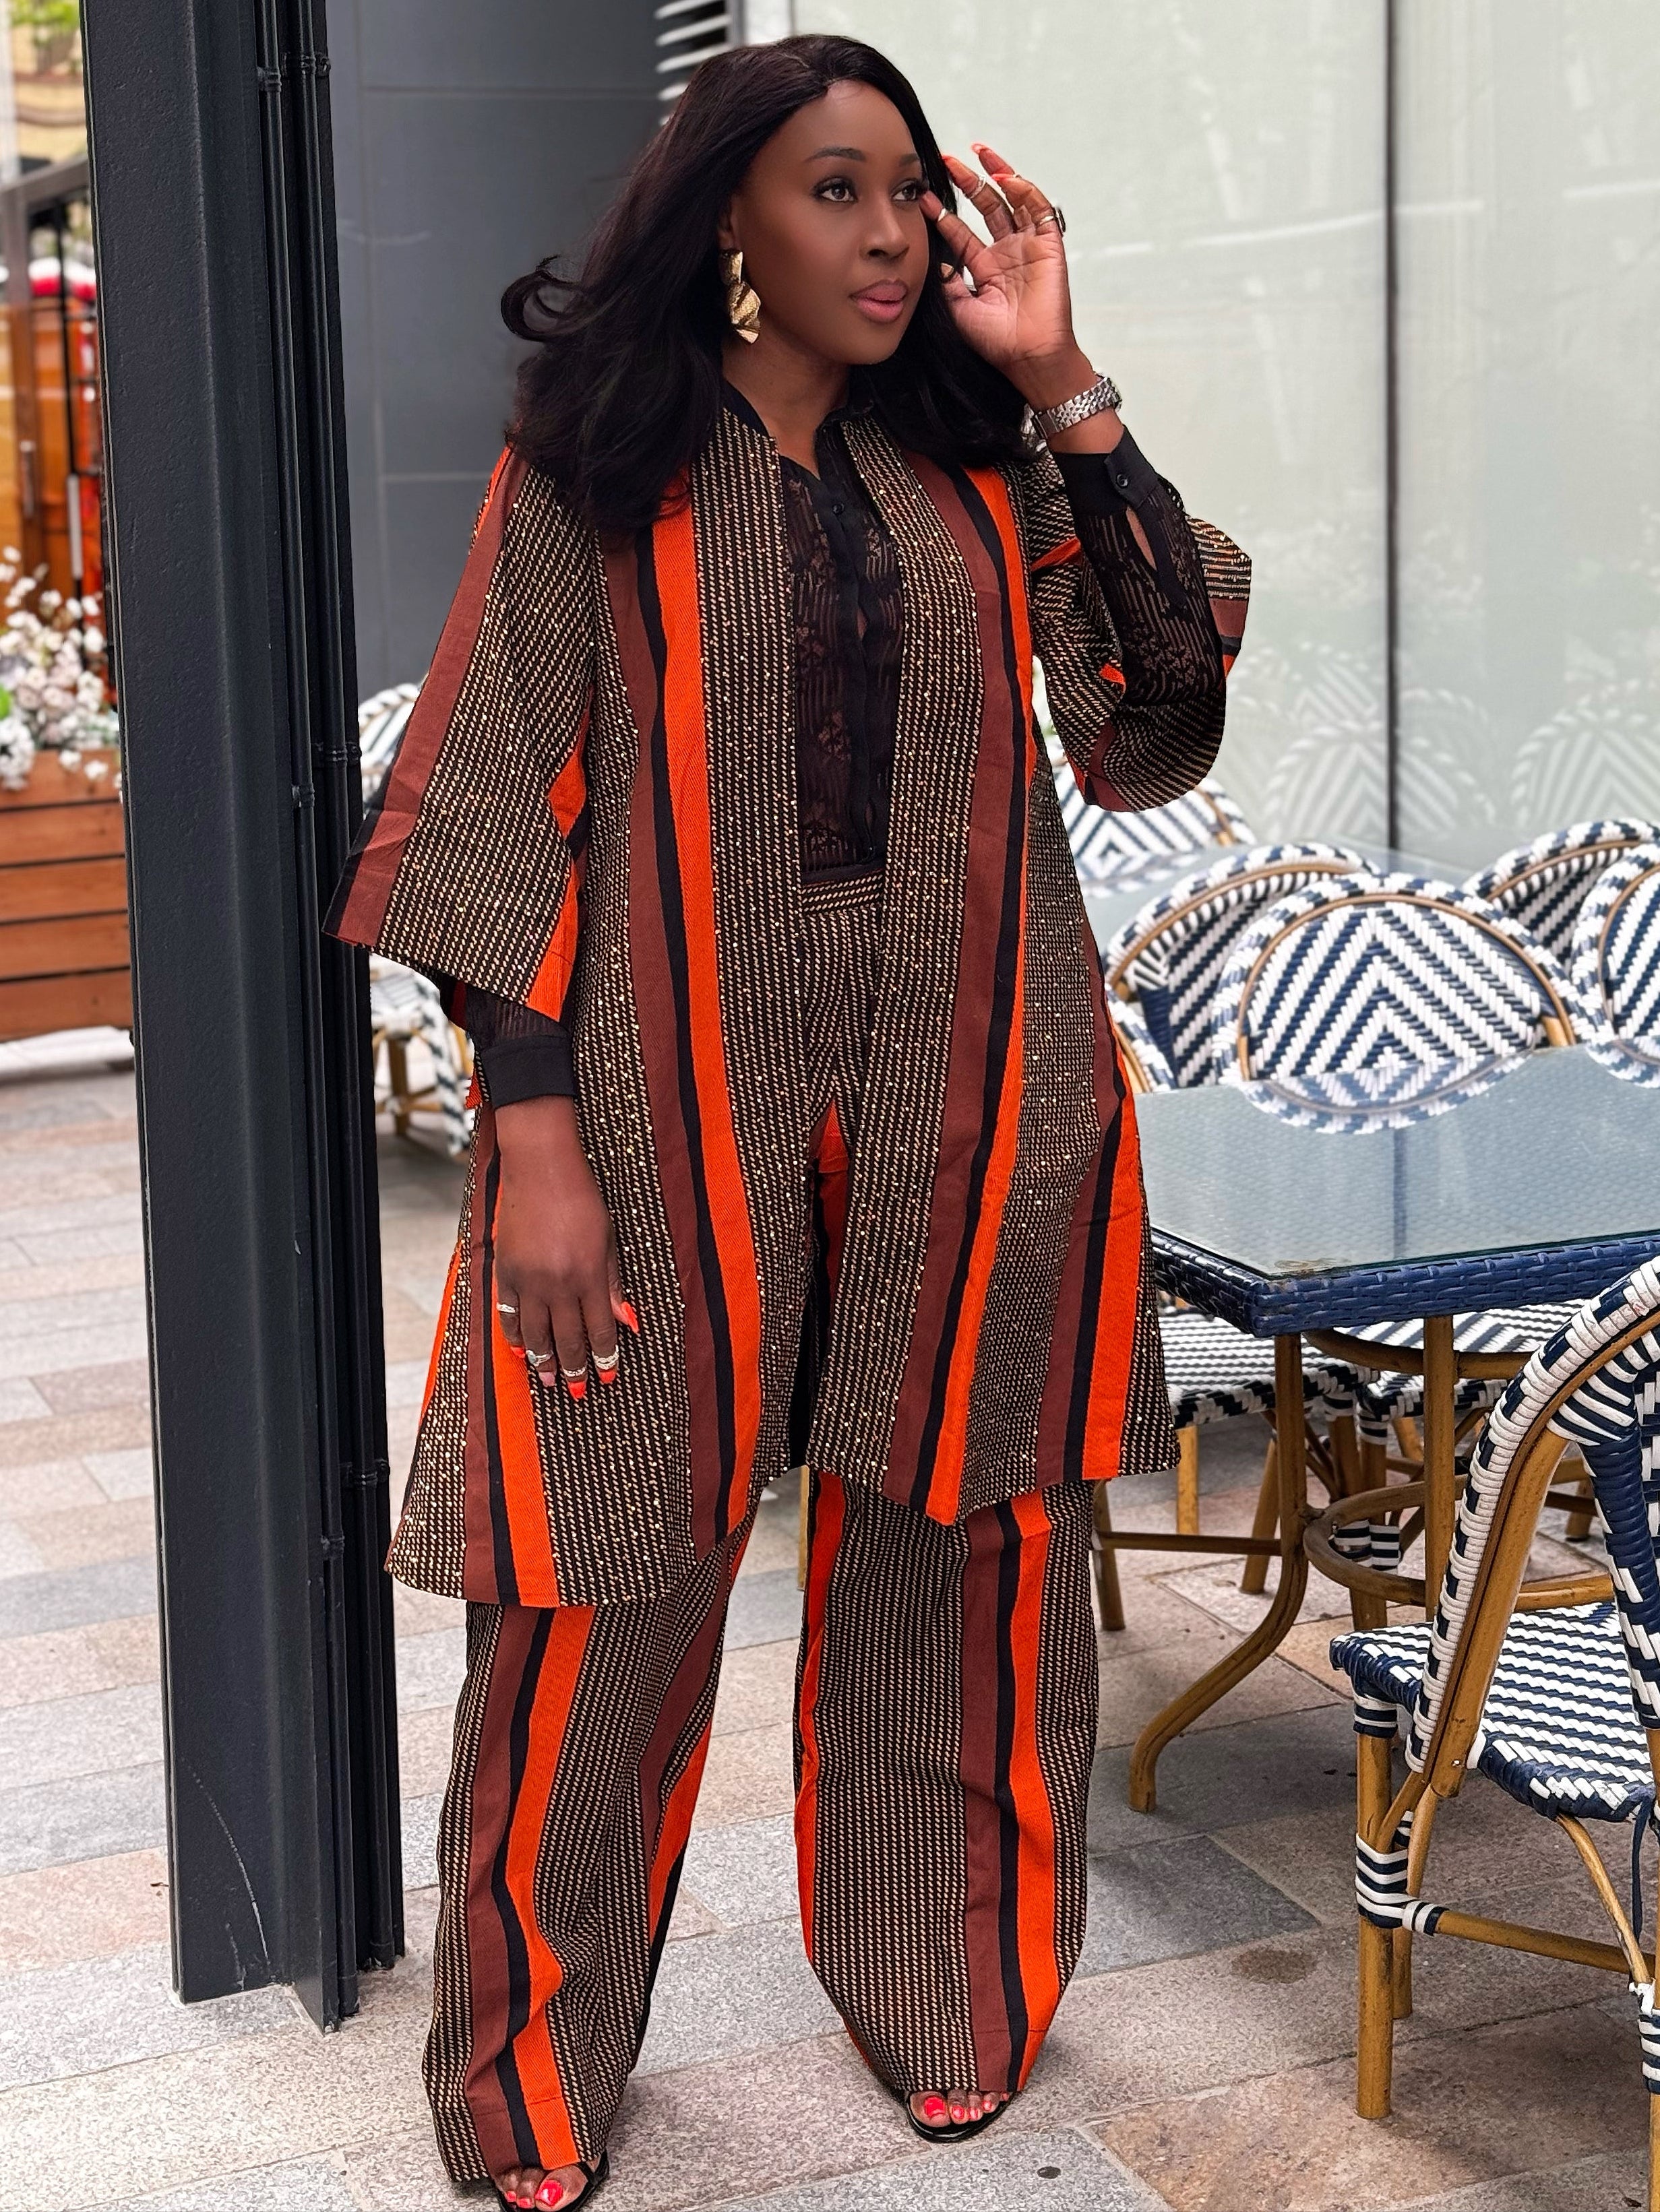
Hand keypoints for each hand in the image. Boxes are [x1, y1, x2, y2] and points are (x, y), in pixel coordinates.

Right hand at [492, 1097, 635, 1399]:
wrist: (540, 1168)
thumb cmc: (582, 1198)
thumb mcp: (607, 1240)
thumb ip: (614, 1284)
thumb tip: (629, 1322)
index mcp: (589, 1275)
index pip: (599, 1330)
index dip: (604, 1357)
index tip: (607, 1378)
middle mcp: (558, 1284)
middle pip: (567, 1338)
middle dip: (575, 1369)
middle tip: (576, 1392)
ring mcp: (528, 1279)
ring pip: (535, 1333)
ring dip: (544, 1361)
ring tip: (550, 1381)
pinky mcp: (505, 1270)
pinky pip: (509, 1313)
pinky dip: (515, 1335)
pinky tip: (520, 1350)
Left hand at [922, 144, 1093, 410]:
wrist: (1029, 357)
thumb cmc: (996, 342)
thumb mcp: (959, 309)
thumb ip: (945, 281)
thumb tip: (928, 256)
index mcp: (986, 268)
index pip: (961, 232)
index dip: (942, 214)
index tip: (922, 197)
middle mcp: (1007, 252)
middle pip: (987, 206)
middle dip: (968, 182)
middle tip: (947, 160)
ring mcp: (1029, 246)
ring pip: (1013, 199)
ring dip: (997, 172)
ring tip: (977, 152)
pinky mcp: (1050, 245)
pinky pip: (1038, 209)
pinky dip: (1024, 190)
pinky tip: (1004, 178)